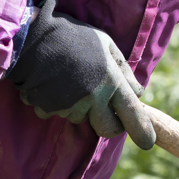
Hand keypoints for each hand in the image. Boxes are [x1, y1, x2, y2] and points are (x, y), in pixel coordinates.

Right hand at [7, 0, 155, 148]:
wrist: (31, 35)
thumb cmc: (73, 36)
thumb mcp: (105, 44)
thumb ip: (124, 70)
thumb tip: (138, 93)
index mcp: (110, 81)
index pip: (133, 114)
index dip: (143, 132)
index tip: (147, 143)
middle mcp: (92, 98)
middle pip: (107, 129)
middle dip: (109, 124)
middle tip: (104, 109)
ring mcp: (69, 106)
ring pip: (80, 118)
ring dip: (79, 107)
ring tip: (69, 79)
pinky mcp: (48, 109)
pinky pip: (57, 114)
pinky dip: (56, 103)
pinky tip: (52, 82)